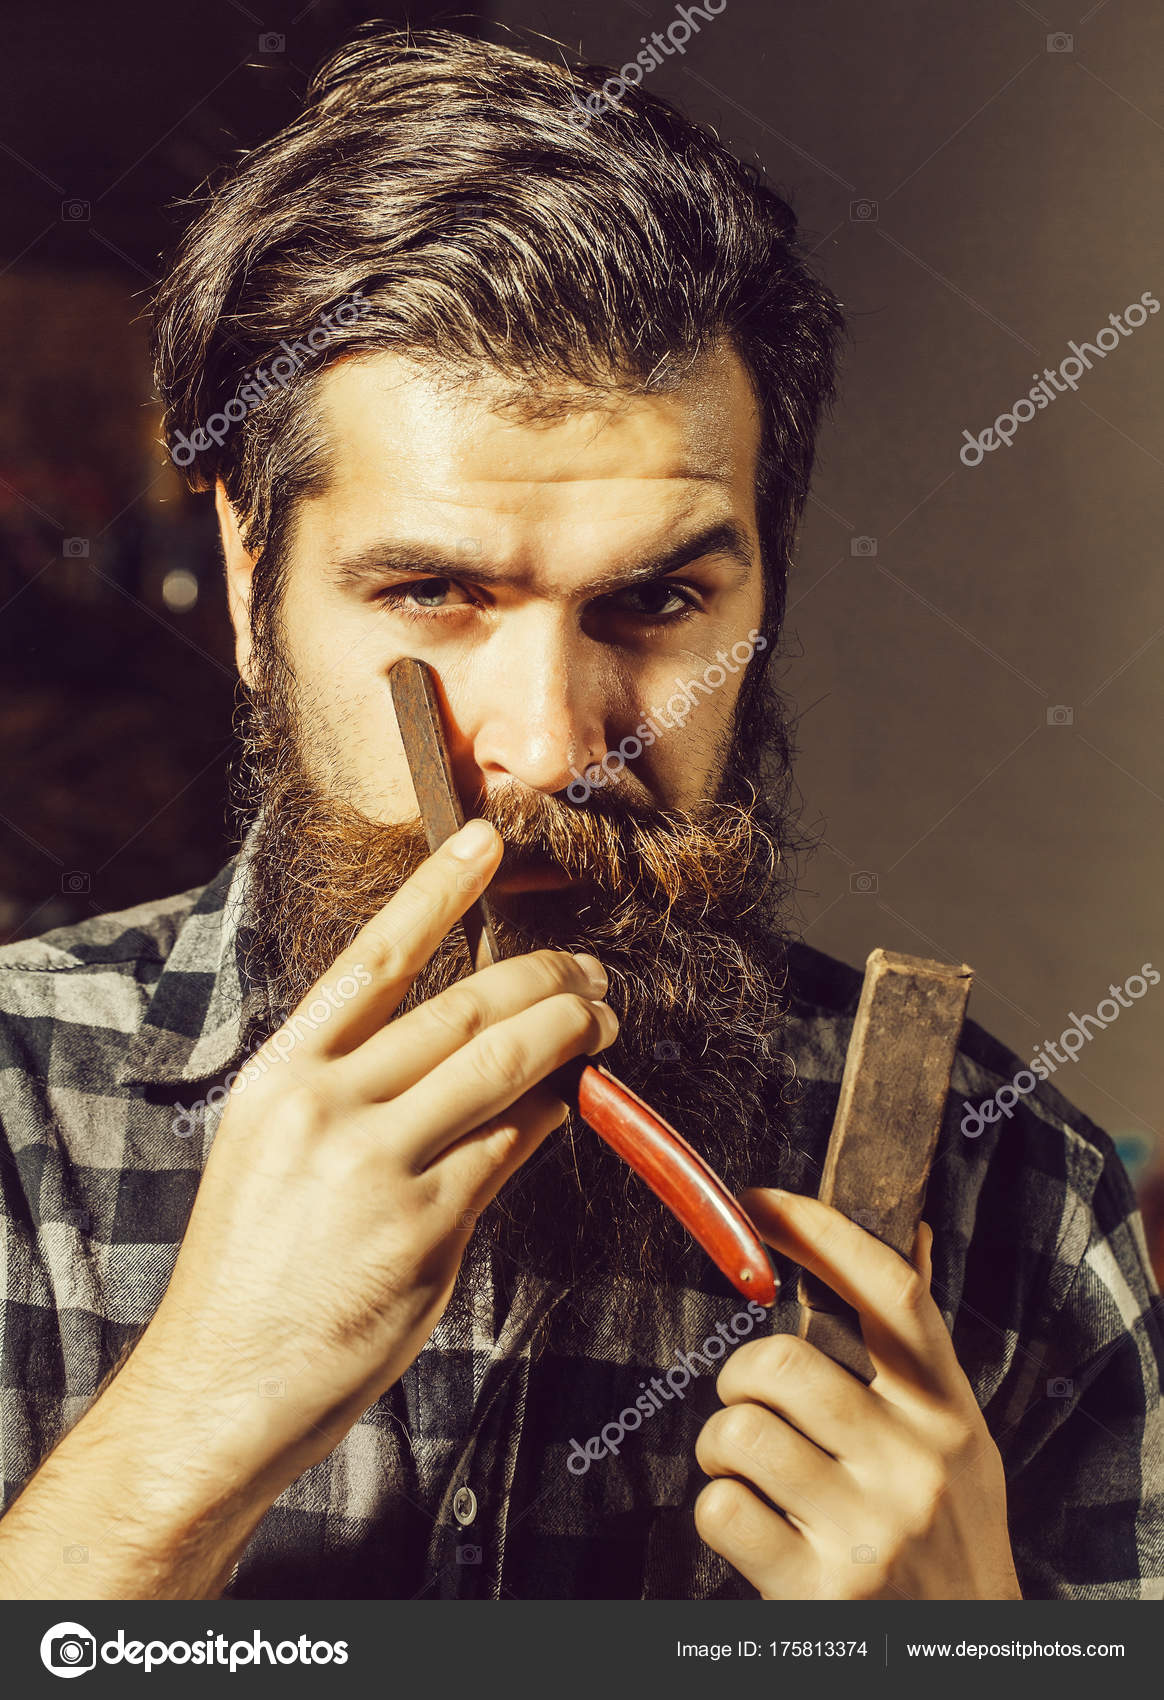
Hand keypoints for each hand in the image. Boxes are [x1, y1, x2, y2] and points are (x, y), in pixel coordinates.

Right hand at [131, 819, 617, 1490]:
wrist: (222, 1381)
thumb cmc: (252, 1265)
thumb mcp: (272, 1149)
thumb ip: (351, 1088)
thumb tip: (459, 1041)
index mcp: (281, 1074)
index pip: (371, 958)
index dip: (436, 889)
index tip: (486, 837)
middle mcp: (325, 1106)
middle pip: (463, 1008)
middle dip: (546, 979)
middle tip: (592, 973)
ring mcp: (375, 1167)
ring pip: (503, 1065)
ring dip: (569, 1032)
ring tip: (604, 1018)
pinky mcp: (424, 1228)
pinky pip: (511, 1147)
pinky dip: (551, 1115)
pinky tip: (569, 1103)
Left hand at [694, 1188, 1021, 1599]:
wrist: (970, 1658)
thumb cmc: (950, 1534)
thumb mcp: (959, 1440)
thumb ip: (922, 1354)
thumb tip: (913, 1235)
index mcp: (949, 1413)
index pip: (891, 1293)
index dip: (819, 1232)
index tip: (759, 1202)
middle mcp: (916, 1464)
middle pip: (781, 1360)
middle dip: (739, 1376)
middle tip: (749, 1403)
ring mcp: (870, 1530)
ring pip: (738, 1430)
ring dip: (719, 1445)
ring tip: (746, 1468)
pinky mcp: (820, 1594)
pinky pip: (721, 1509)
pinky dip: (717, 1508)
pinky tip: (750, 1522)